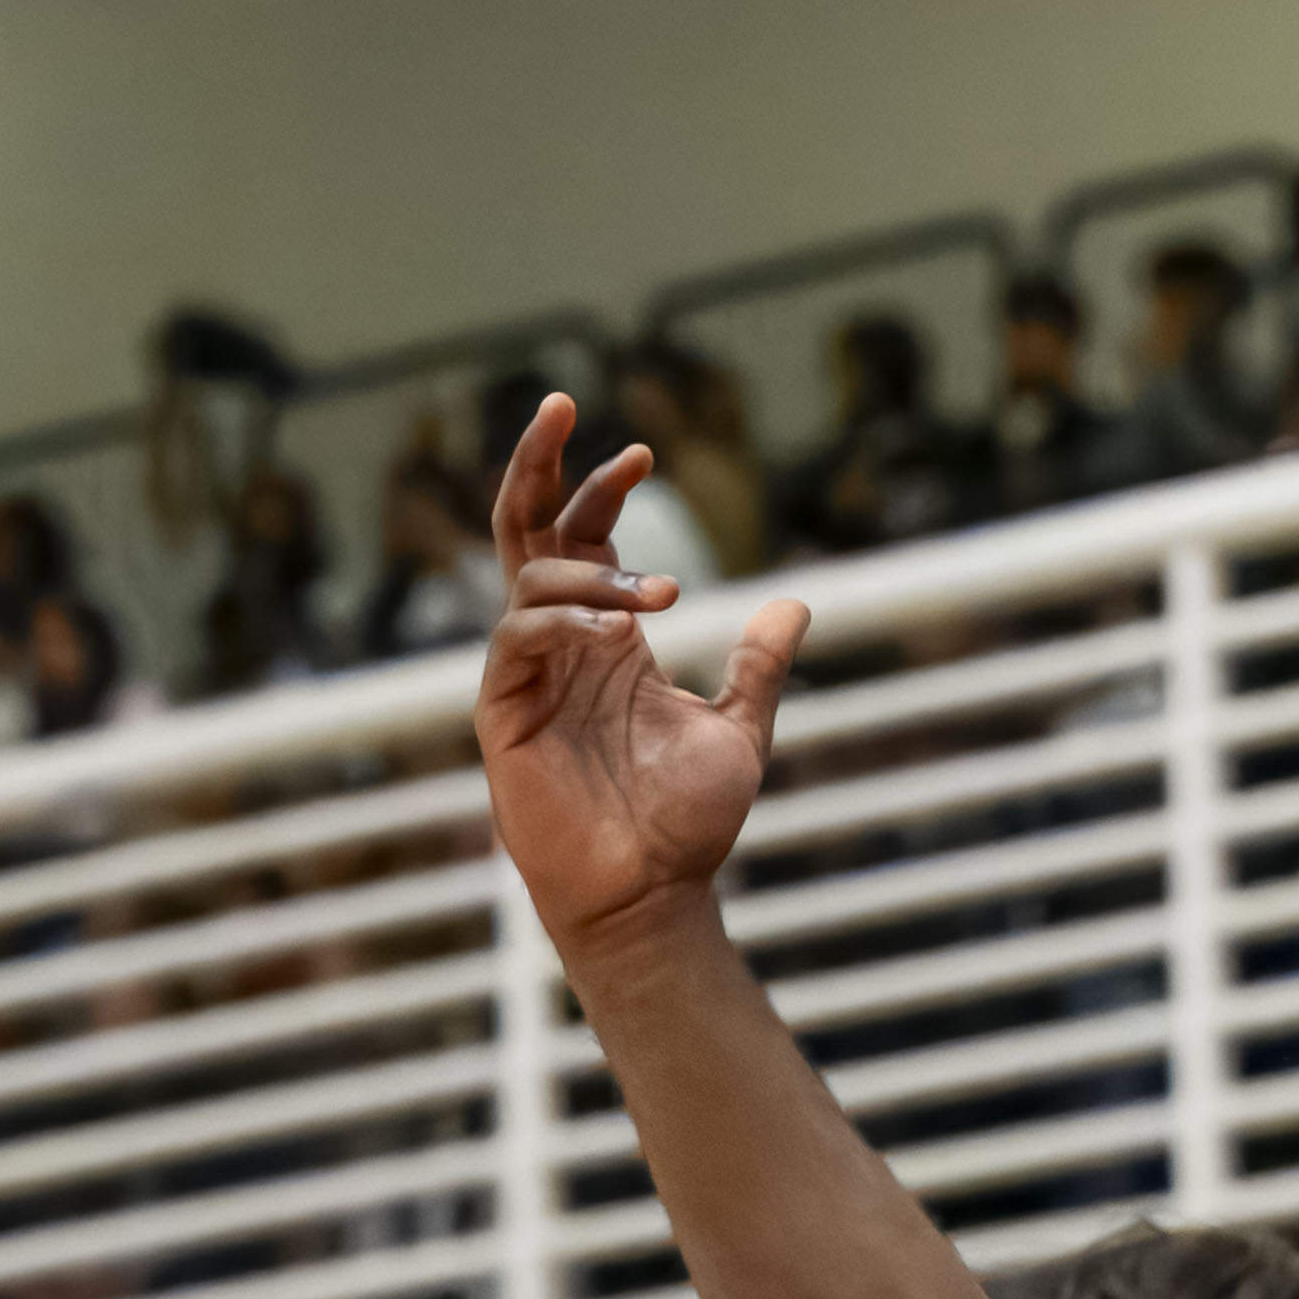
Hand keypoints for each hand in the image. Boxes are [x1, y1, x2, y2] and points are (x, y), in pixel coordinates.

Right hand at [473, 392, 804, 956]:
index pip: (583, 539)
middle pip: (525, 532)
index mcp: (606, 640)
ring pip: (527, 580)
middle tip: (558, 403)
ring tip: (664, 598)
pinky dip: (560, 621)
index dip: (601, 488)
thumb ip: (760, 667)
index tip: (643, 452)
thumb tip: (795, 603)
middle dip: (537, 465)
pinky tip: (613, 631)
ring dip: (590, 570)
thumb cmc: (684, 822)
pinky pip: (515, 641)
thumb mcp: (741, 729)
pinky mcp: (503, 714)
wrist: (655, 895)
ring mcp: (526, 677)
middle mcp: (559, 646)